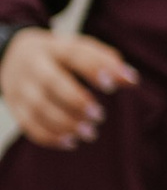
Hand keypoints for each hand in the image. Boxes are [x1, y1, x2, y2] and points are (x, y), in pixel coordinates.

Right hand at [0, 25, 135, 147]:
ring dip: (66, 124)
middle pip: (52, 82)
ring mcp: (21, 87)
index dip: (95, 68)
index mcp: (54, 47)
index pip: (74, 54)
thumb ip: (104, 60)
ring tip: (90, 133)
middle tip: (99, 116)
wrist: (11, 56)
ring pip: (39, 108)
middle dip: (77, 101)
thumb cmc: (58, 56)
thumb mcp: (76, 48)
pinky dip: (50, 137)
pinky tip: (71, 142)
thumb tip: (132, 79)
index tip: (114, 85)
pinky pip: (28, 124)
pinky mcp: (15, 106)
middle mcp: (34, 65)